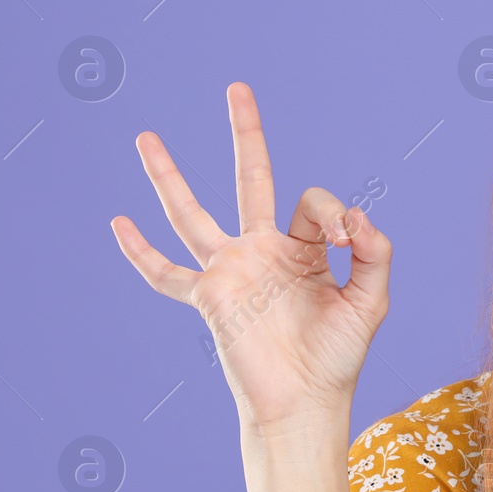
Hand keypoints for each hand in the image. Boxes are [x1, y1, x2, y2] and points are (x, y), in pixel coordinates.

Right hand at [110, 82, 390, 429]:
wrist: (305, 403)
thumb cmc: (339, 356)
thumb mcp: (371, 299)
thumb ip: (374, 252)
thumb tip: (354, 214)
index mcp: (305, 248)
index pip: (312, 201)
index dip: (331, 213)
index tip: (344, 240)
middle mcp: (265, 250)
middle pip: (251, 178)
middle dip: (246, 134)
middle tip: (237, 88)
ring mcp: (232, 271)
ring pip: (192, 213)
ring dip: (168, 176)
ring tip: (145, 138)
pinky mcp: (210, 298)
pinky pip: (166, 273)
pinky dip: (141, 252)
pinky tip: (118, 224)